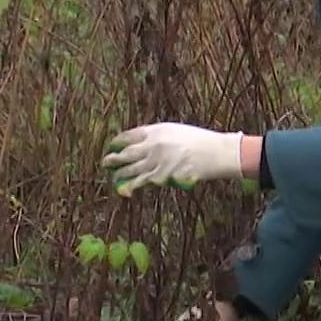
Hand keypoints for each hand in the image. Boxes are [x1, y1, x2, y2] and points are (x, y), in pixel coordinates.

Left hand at [103, 122, 243, 195]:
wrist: (215, 152)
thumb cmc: (200, 141)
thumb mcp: (177, 131)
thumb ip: (159, 136)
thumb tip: (146, 143)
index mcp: (156, 130)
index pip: (130, 135)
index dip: (119, 141)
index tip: (113, 145)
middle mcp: (153, 144)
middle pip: (127, 152)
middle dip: (114, 158)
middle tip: (105, 162)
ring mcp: (156, 160)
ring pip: (131, 168)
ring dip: (119, 172)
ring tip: (112, 176)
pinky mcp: (162, 175)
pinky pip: (142, 182)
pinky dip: (132, 186)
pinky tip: (124, 190)